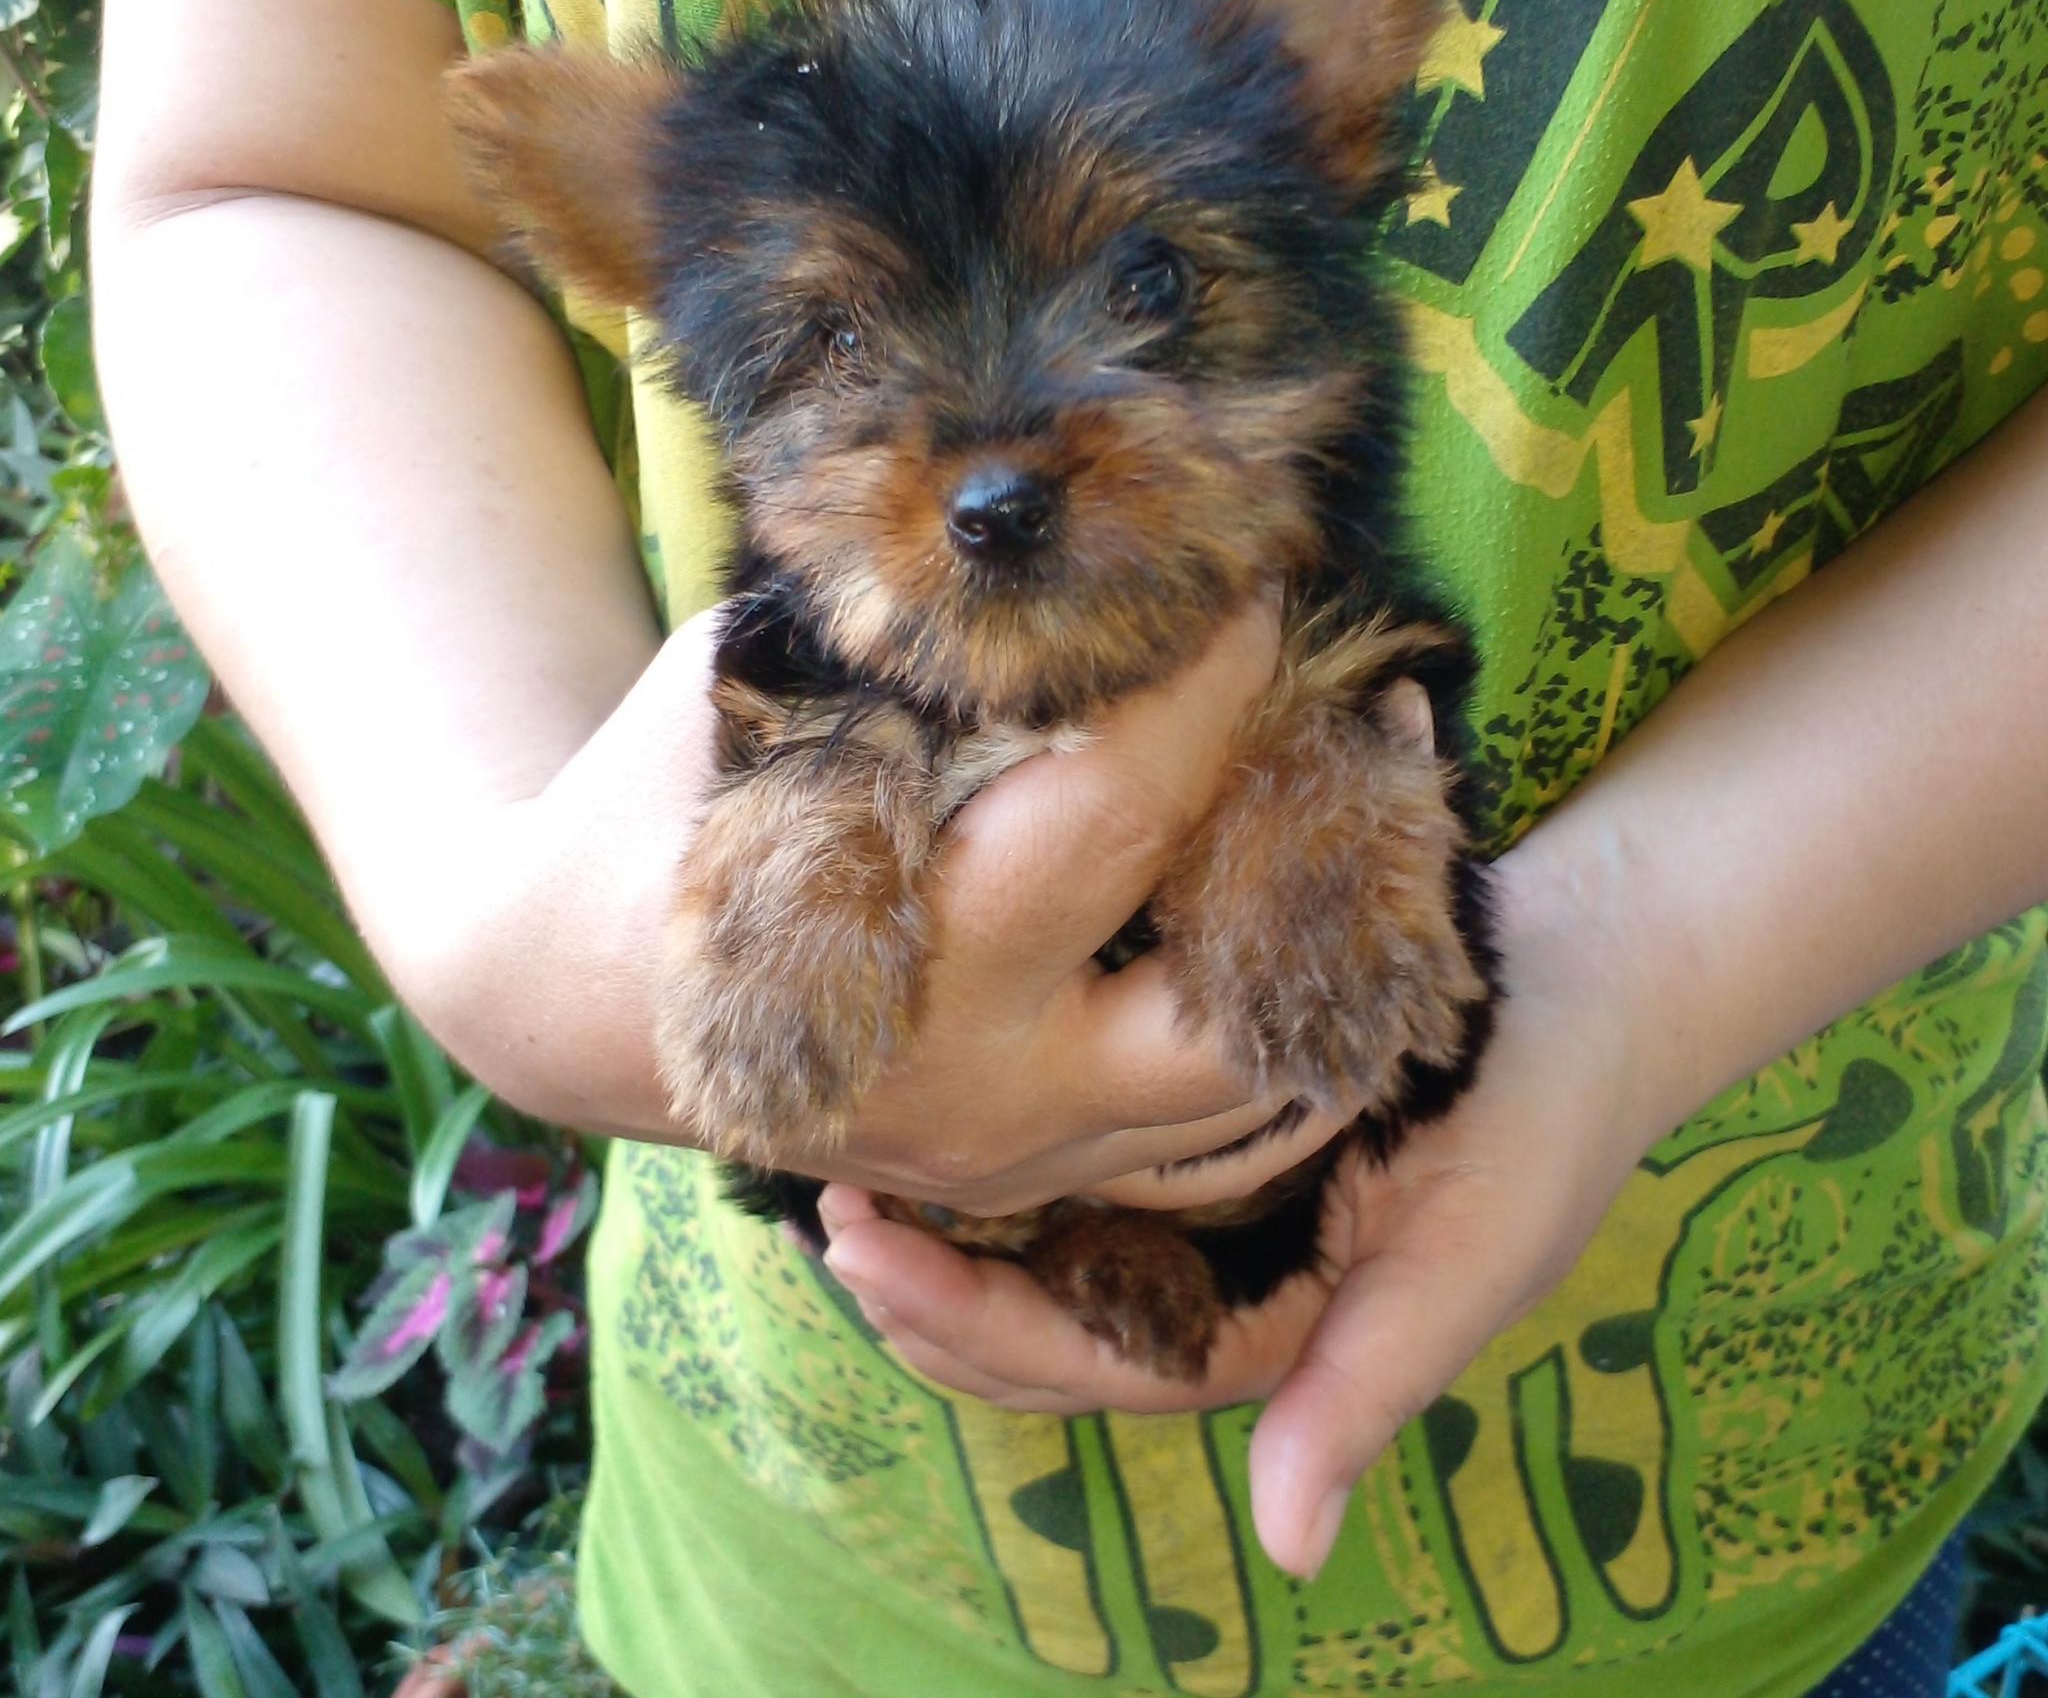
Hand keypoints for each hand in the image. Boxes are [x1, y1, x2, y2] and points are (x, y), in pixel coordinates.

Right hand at [392, 596, 1333, 1214]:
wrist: (565, 996)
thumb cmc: (650, 810)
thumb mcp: (748, 690)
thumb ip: (896, 635)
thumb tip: (1057, 532)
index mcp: (900, 960)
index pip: (1114, 814)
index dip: (1208, 687)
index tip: (1262, 585)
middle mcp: (977, 1090)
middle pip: (1231, 998)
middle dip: (1315, 848)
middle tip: (1372, 726)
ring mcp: (1010, 1160)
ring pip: (1252, 1099)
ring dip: (1327, 956)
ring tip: (1364, 813)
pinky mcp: (1028, 1185)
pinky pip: (1207, 1143)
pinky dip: (1274, 1034)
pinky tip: (1300, 914)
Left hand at [815, 835, 1666, 1575]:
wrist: (1595, 964)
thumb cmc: (1542, 1106)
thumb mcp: (1470, 1252)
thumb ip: (1370, 1389)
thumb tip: (1286, 1552)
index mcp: (1275, 1338)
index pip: (1089, 1364)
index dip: (970, 1323)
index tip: (861, 1249)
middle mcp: (1227, 1283)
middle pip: (1047, 1328)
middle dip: (932, 1292)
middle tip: (827, 1211)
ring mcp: (1216, 1208)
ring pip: (1052, 1251)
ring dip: (953, 1232)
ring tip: (847, 1175)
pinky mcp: (1211, 1129)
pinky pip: (1086, 1163)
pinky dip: (1008, 1156)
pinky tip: (945, 1114)